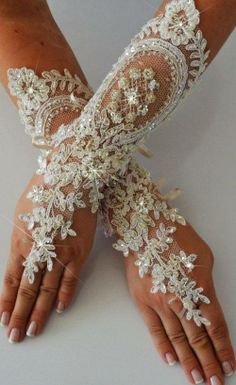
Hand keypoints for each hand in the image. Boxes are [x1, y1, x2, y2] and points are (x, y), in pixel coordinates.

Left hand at [0, 173, 96, 341]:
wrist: (71, 178)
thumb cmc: (46, 191)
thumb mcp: (23, 213)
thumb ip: (21, 238)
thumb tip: (21, 256)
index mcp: (21, 242)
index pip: (10, 280)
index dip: (6, 301)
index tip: (2, 317)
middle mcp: (39, 252)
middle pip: (27, 290)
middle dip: (19, 314)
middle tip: (15, 335)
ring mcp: (60, 253)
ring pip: (48, 289)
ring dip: (40, 311)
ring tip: (33, 330)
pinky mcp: (79, 251)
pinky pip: (71, 278)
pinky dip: (66, 295)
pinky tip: (60, 309)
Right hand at [125, 221, 234, 384]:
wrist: (146, 228)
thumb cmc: (176, 237)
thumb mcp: (205, 256)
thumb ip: (207, 284)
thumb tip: (206, 301)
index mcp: (200, 288)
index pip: (215, 327)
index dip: (222, 348)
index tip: (227, 364)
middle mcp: (180, 299)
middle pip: (197, 338)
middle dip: (207, 362)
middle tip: (213, 382)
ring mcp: (160, 301)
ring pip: (177, 338)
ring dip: (187, 360)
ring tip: (194, 378)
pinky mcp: (143, 300)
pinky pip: (154, 328)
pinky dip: (163, 345)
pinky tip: (170, 359)